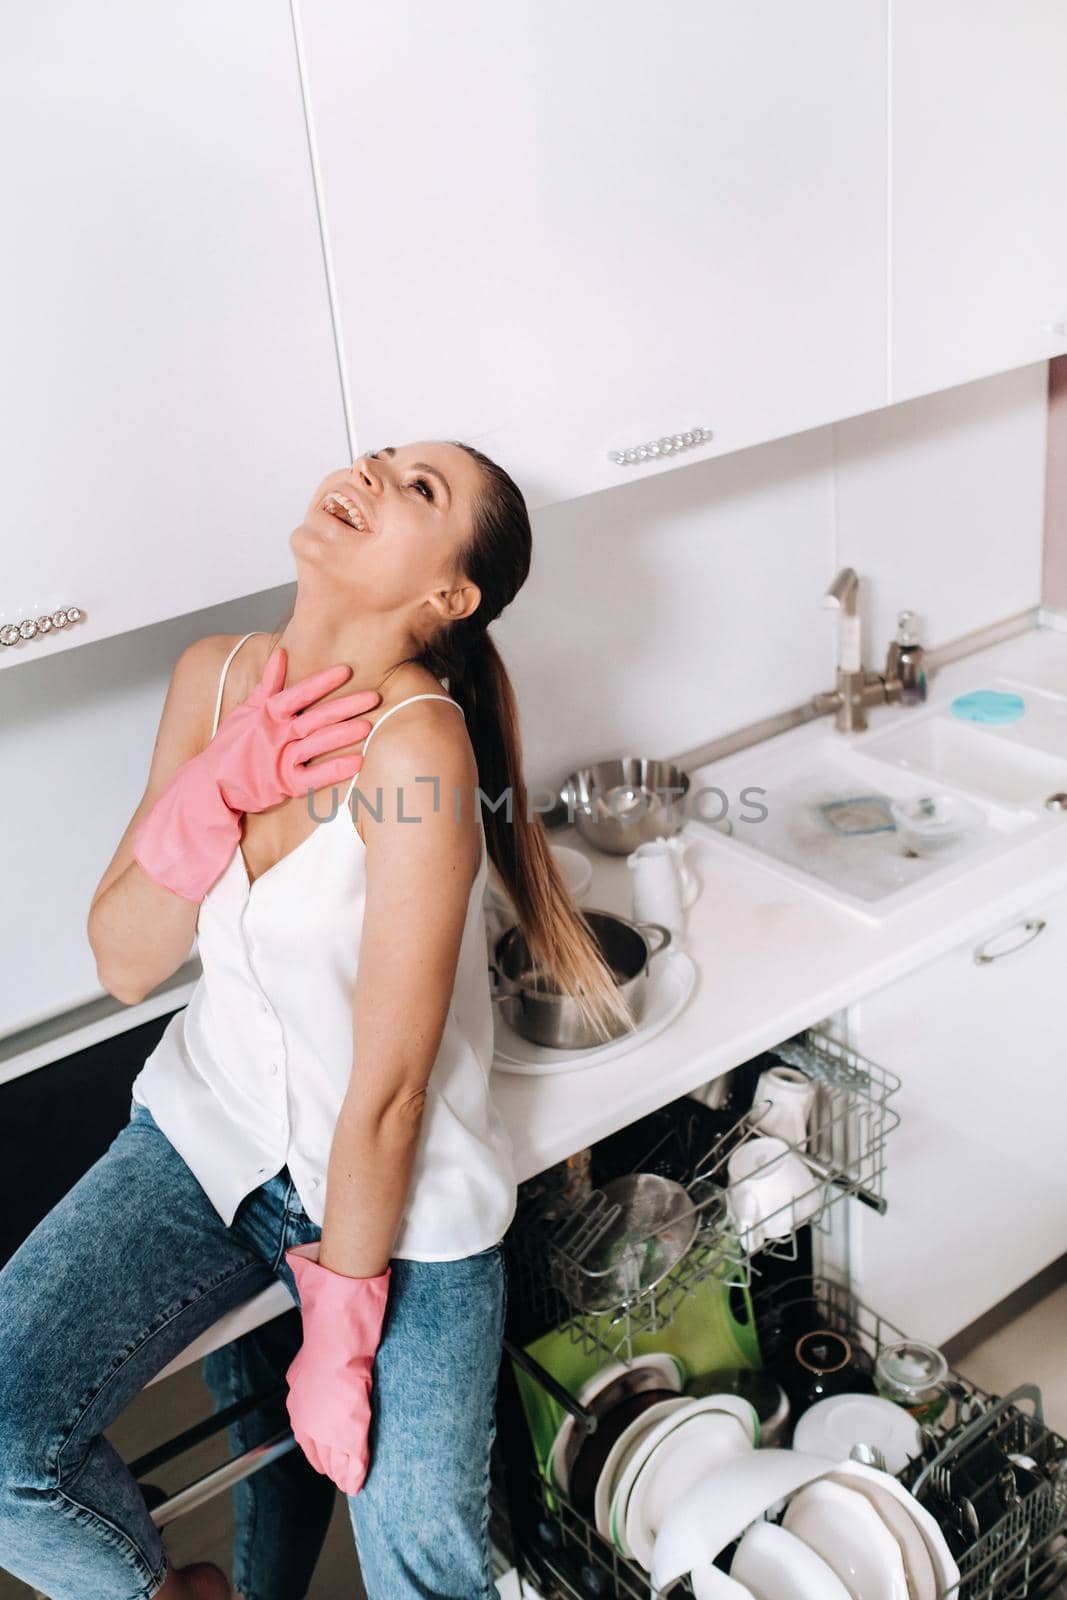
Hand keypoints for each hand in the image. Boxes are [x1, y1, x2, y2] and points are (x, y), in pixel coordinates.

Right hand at [133, 645, 378, 901]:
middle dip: (344, 706)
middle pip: (314, 717)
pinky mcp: (283, 784)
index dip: (321, 682)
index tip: (346, 670)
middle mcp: (274, 735)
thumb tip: (282, 654)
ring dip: (342, 735)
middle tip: (373, 696)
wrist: (209, 784)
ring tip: (367, 725)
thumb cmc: (231, 746)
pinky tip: (356, 762)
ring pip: (315, 743)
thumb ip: (267, 684)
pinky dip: (334, 769)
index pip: (297, 694)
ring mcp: (278, 759)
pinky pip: (313, 776)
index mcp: (266, 715)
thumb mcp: (246, 710)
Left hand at [284, 1241, 390, 1495]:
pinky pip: (352, 1458)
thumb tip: (322, 1384)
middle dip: (334, 1465)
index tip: (333, 1460)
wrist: (340, 1323)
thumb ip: (313, 1380)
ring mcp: (326, 1424)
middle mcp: (307, 1419)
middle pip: (321, 1456)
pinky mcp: (349, 1424)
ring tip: (356, 1478)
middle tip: (346, 1474)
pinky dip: (357, 1470)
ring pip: (336, 1461)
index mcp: (299, 1404)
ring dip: (346, 1471)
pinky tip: (360, 1479)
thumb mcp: (311, 1361)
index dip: (324, 1453)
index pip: (309, 1442)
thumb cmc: (331, 1333)